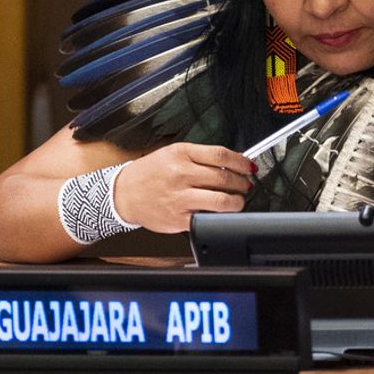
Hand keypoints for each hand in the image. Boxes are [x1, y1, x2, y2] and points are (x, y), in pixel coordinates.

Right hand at [111, 143, 253, 232]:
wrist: (124, 193)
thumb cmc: (149, 173)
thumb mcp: (171, 154)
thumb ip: (200, 157)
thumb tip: (232, 162)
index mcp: (180, 154)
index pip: (221, 155)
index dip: (241, 161)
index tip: (249, 166)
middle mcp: (180, 174)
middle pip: (225, 178)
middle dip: (243, 183)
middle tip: (246, 184)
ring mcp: (180, 197)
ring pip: (222, 201)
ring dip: (237, 202)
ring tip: (238, 200)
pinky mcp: (179, 218)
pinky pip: (209, 218)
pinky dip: (220, 216)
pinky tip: (220, 212)